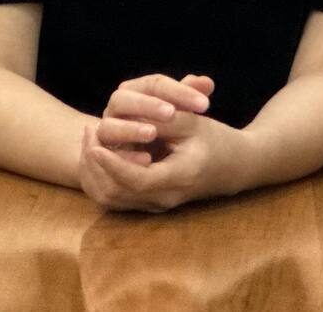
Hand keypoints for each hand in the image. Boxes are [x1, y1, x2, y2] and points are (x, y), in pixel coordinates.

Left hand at [77, 74, 234, 212]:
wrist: (233, 167)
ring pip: (111, 200)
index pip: (136, 179)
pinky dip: (101, 179)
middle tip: (89, 132)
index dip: (113, 163)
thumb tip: (129, 116)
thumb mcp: (194, 123)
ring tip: (90, 141)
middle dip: (96, 165)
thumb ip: (163, 119)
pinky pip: (115, 199)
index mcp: (180, 178)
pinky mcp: (149, 204)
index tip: (96, 144)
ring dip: (94, 172)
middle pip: (116, 193)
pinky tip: (98, 155)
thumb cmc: (215, 140)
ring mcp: (156, 205)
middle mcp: (165, 198)